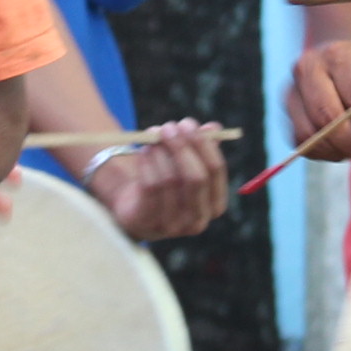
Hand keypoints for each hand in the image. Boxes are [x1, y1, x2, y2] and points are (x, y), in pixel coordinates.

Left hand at [88, 119, 230, 241]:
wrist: (135, 208)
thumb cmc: (166, 180)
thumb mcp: (184, 163)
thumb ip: (200, 147)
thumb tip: (212, 127)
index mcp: (215, 205)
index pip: (216, 170)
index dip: (202, 144)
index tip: (187, 124)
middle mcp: (198, 220)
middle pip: (196, 178)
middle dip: (182, 147)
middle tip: (168, 126)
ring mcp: (173, 226)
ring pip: (170, 180)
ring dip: (160, 152)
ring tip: (151, 137)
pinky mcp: (147, 223)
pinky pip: (150, 187)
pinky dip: (147, 163)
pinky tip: (143, 151)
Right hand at [284, 39, 350, 162]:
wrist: (336, 59)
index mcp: (338, 54)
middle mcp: (308, 68)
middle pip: (328, 117)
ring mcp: (291, 91)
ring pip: (312, 134)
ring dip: (340, 150)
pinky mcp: (285, 114)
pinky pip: (303, 144)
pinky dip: (326, 152)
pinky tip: (343, 146)